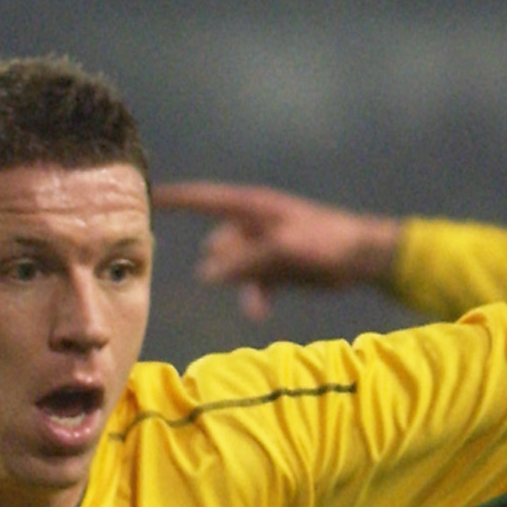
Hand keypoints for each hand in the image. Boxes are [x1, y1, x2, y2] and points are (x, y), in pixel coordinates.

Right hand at [153, 181, 403, 320]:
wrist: (361, 258)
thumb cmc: (325, 241)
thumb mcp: (280, 249)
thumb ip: (242, 260)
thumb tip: (203, 273)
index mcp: (250, 207)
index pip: (202, 198)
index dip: (174, 198)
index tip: (145, 196)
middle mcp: (252, 224)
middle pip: (219, 246)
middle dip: (226, 265)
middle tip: (252, 274)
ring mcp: (262, 246)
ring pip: (234, 270)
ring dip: (242, 287)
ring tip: (258, 305)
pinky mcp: (274, 268)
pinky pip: (251, 284)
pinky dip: (254, 296)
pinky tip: (262, 310)